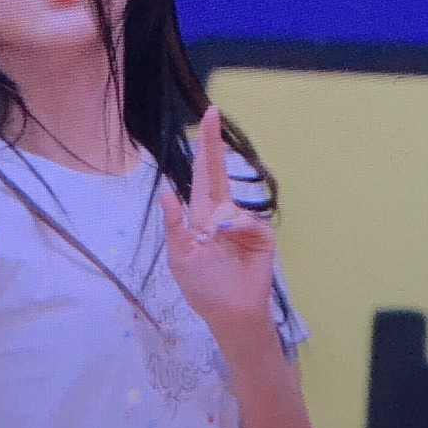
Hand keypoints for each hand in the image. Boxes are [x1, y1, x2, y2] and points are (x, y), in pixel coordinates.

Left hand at [159, 107, 275, 345]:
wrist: (230, 312)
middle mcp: (222, 213)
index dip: (205, 149)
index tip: (208, 118)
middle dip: (214, 145)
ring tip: (215, 249)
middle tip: (212, 114)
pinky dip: (235, 232)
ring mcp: (244, 223)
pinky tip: (232, 247)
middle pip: (218, 173)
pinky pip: (245, 222)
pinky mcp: (261, 235)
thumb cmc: (202, 287)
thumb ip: (174, 225)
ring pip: (228, 206)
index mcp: (201, 216)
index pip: (202, 176)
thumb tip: (167, 193)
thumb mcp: (180, 257)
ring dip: (218, 225)